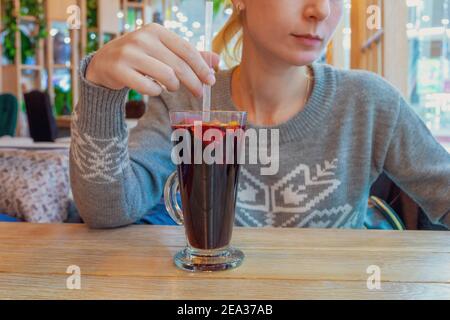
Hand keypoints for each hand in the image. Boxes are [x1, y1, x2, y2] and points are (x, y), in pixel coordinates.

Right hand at [86, 23, 219, 97]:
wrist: (105, 63)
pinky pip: (148, 87)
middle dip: (193, 82)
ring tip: (172, 87)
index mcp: (156, 31)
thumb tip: (218, 60)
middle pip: (178, 65)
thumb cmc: (141, 57)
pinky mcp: (119, 69)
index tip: (211, 81)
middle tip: (199, 93)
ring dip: (173, 86)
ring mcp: (129, 53)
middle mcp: (142, 38)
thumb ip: (189, 56)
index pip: (186, 50)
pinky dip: (156, 91)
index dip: (201, 67)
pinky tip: (155, 88)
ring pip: (165, 76)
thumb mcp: (164, 51)